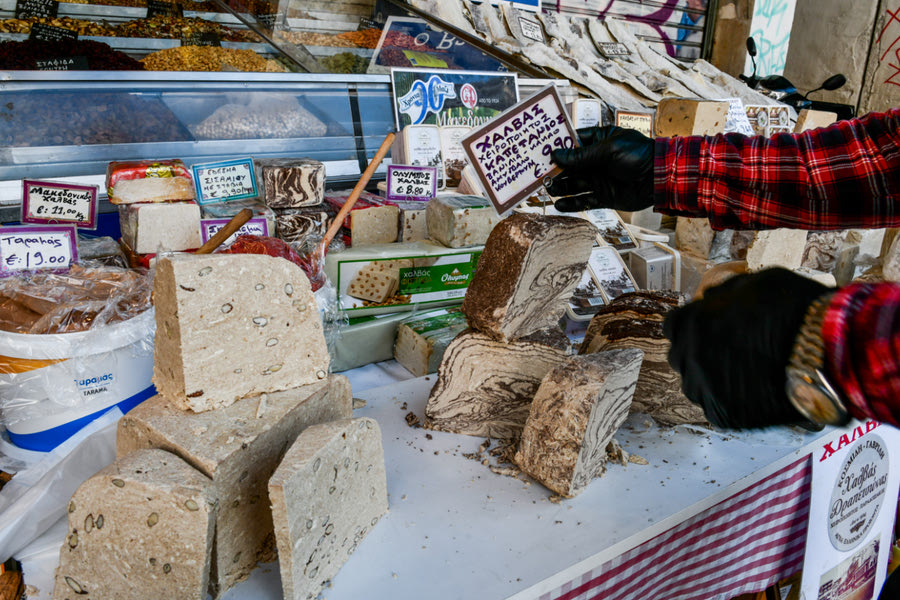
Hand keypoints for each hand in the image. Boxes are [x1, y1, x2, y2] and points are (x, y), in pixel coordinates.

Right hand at [547, 126, 654, 211]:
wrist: (659, 178)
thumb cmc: (638, 155)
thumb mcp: (608, 150)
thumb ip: (582, 155)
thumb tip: (556, 155)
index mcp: (599, 142)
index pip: (573, 143)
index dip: (558, 147)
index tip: (542, 152)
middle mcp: (597, 161)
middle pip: (570, 166)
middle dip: (556, 171)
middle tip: (540, 175)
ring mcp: (600, 179)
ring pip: (574, 184)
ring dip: (560, 187)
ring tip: (547, 190)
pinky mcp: (605, 196)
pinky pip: (585, 201)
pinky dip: (571, 204)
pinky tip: (558, 205)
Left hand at [662, 268, 831, 428]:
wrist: (827, 352)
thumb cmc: (795, 310)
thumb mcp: (757, 283)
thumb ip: (726, 293)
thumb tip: (712, 298)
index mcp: (691, 322)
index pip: (676, 326)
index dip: (694, 326)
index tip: (709, 329)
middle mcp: (690, 357)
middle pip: (683, 357)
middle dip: (700, 352)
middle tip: (730, 352)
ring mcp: (705, 389)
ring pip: (696, 385)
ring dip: (713, 379)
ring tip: (745, 374)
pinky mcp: (724, 415)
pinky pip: (717, 408)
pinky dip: (731, 401)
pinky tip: (754, 392)